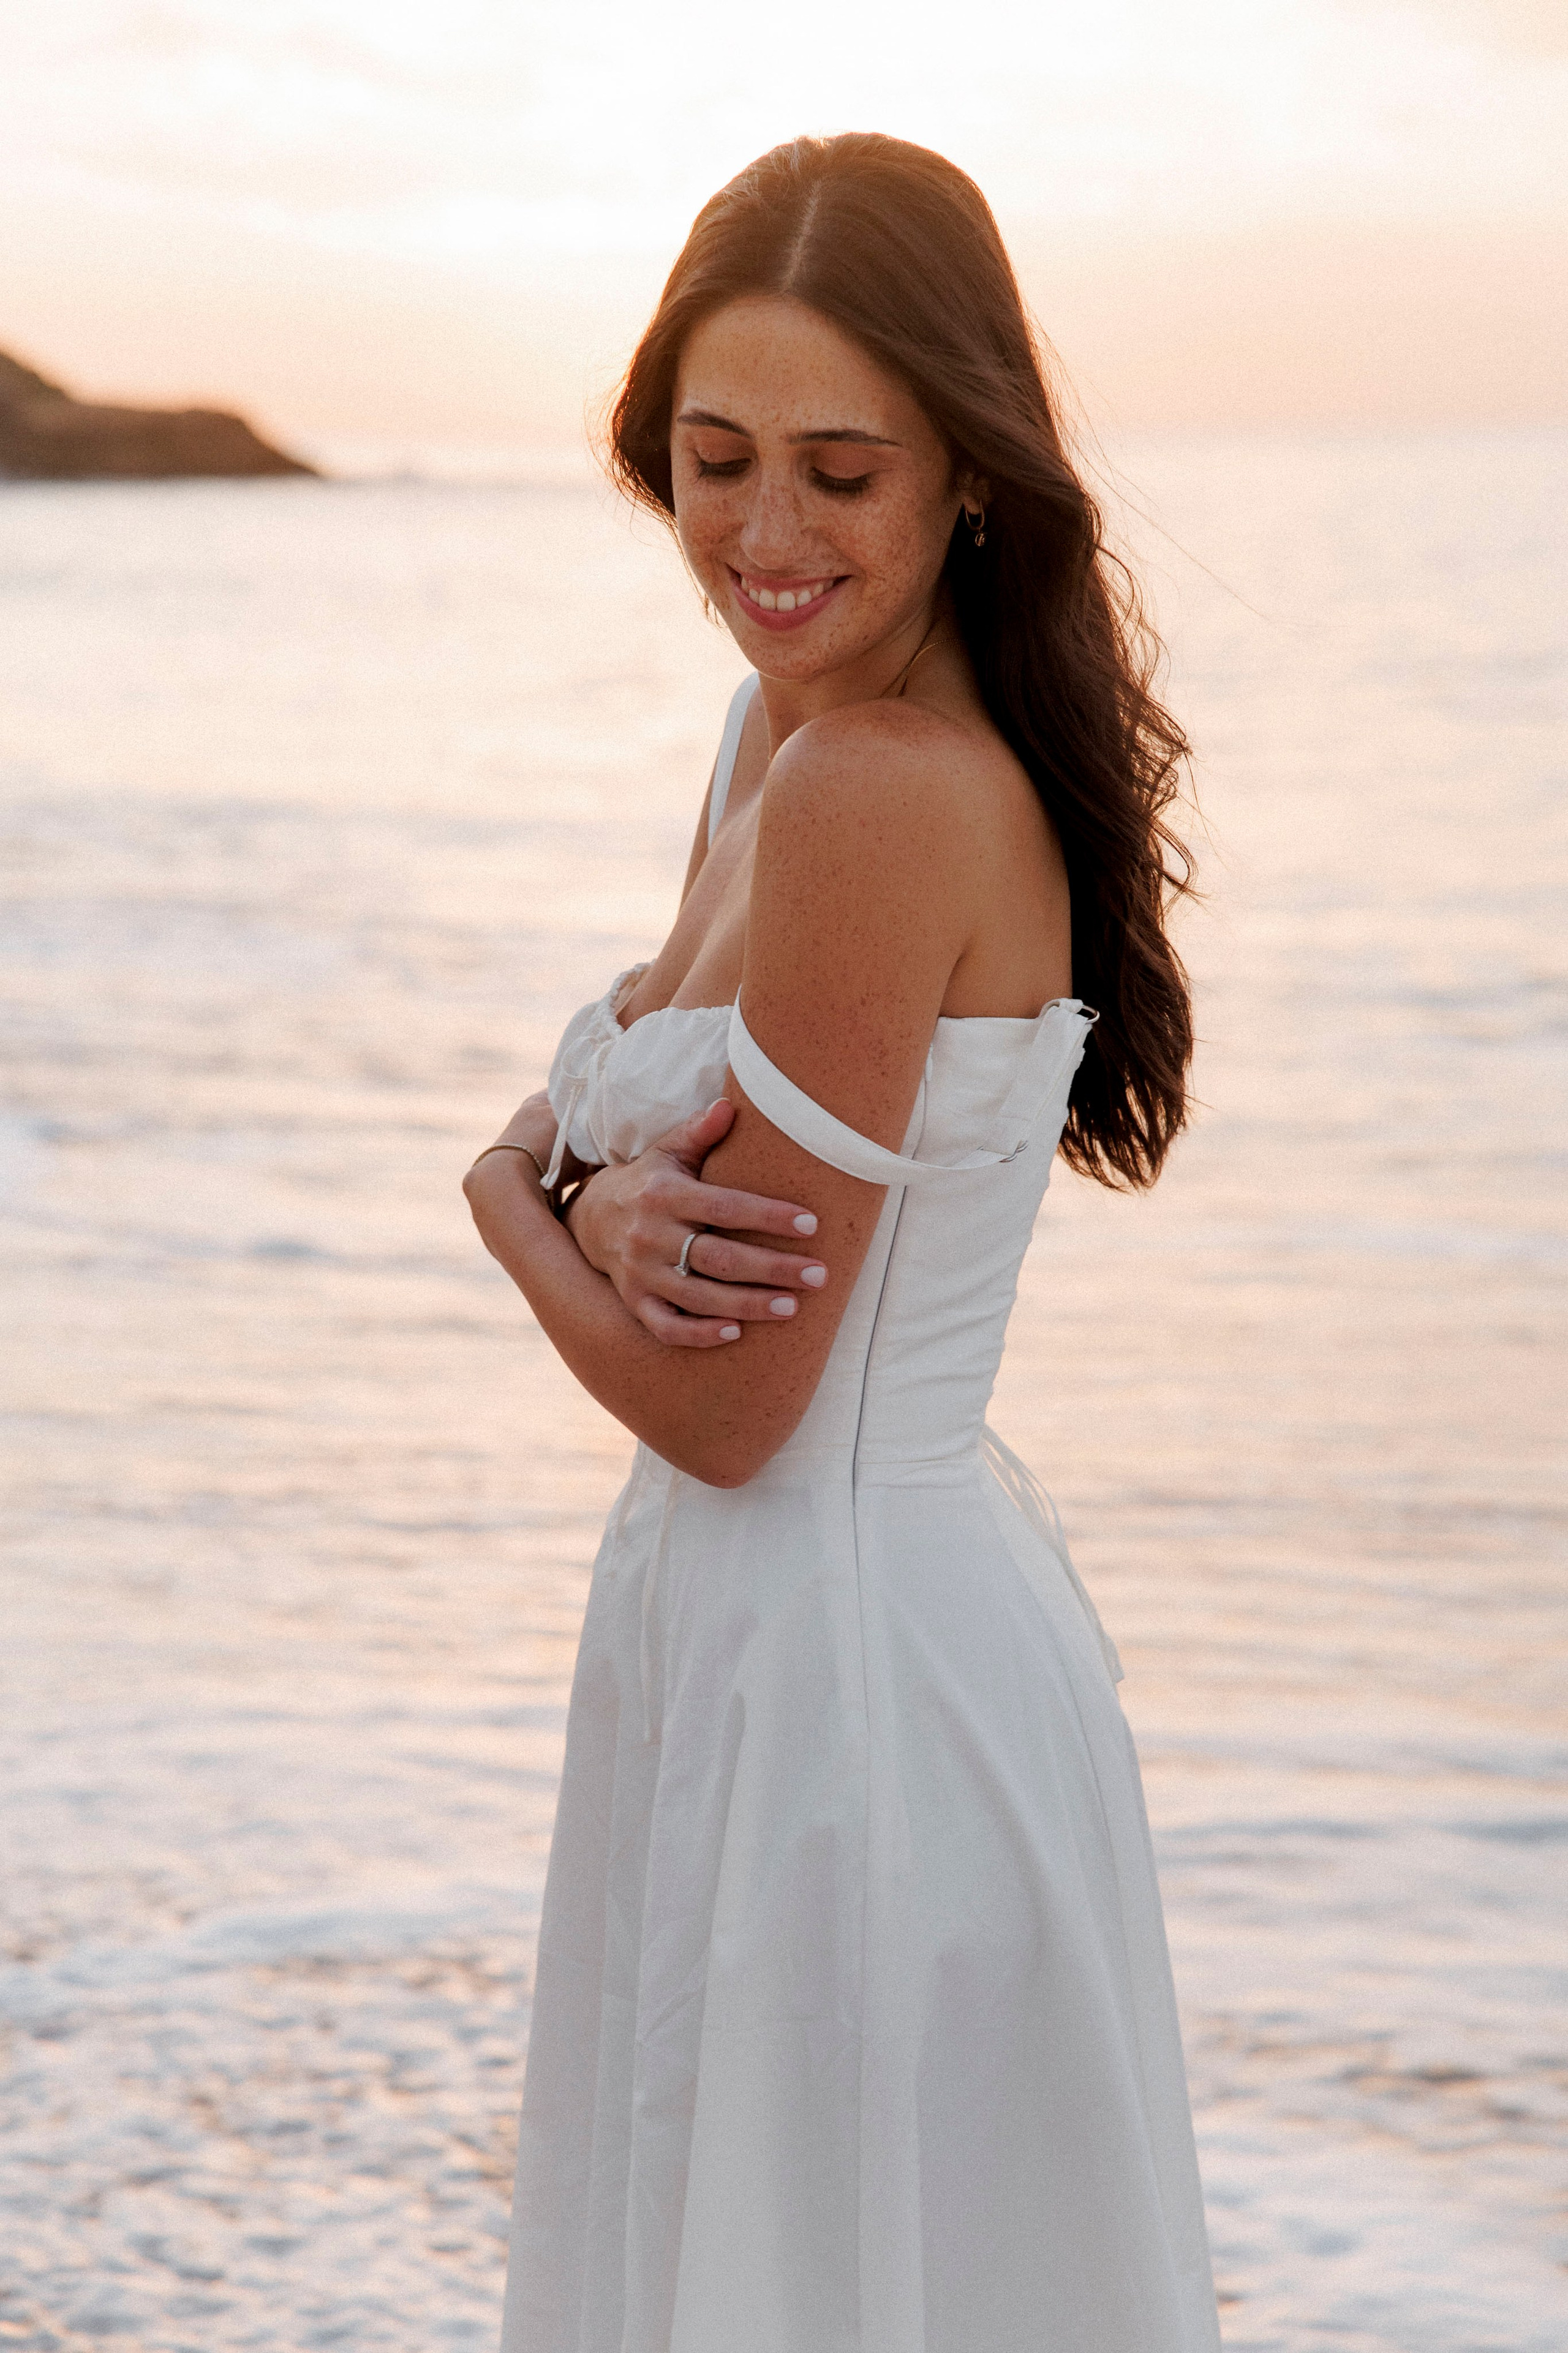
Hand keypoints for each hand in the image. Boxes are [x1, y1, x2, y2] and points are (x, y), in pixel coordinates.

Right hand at [566, 1098, 825, 1347]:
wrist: (590, 1218)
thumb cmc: (649, 1181)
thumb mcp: (668, 1150)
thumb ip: (700, 1132)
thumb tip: (731, 1105)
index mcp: (665, 1194)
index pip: (724, 1206)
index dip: (768, 1216)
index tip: (811, 1224)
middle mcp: (650, 1235)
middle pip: (719, 1258)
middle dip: (772, 1268)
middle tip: (818, 1276)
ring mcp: (641, 1273)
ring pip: (699, 1296)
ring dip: (748, 1305)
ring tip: (792, 1307)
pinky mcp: (635, 1302)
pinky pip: (666, 1326)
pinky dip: (699, 1334)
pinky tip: (735, 1333)